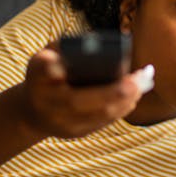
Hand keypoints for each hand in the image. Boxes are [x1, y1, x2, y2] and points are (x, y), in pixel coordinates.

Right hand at [20, 47, 153, 138]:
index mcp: (37, 79)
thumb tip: (95, 43)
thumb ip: (62, 48)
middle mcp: (47, 104)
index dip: (55, 67)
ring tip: (143, 82)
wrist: (32, 111)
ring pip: (98, 114)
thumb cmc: (44, 76)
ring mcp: (61, 123)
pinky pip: (103, 122)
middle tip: (139, 77)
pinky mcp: (76, 133)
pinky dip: (122, 107)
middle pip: (80, 101)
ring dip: (125, 98)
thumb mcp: (44, 57)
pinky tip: (135, 94)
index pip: (45, 70)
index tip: (70, 63)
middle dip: (114, 90)